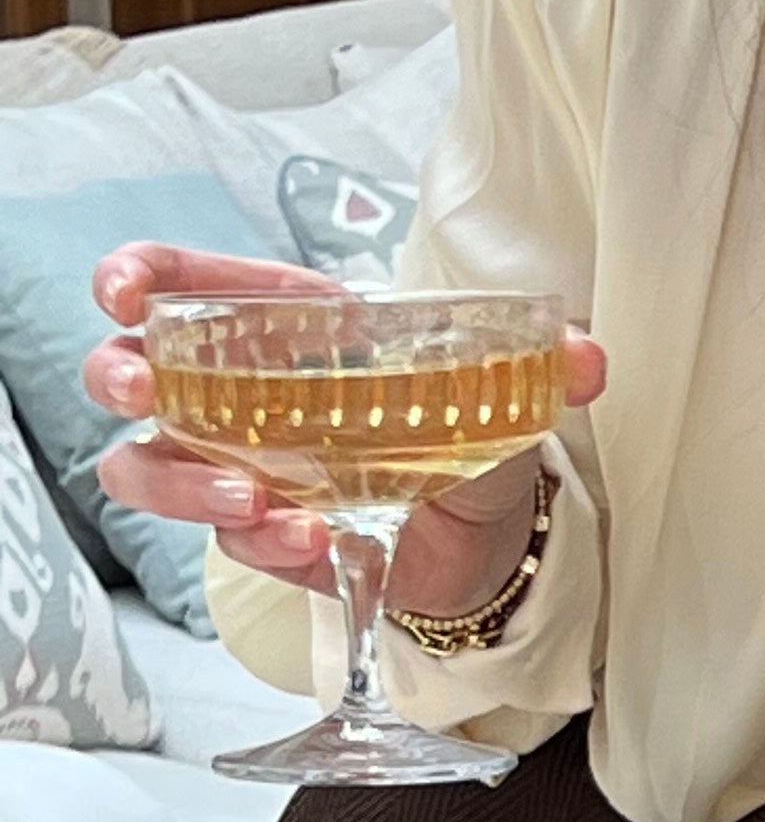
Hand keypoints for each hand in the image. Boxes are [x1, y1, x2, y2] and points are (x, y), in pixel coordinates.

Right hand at [82, 244, 605, 615]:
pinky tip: (308, 540)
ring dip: (182, 479)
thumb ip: (542, 363)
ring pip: (151, 465)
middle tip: (144, 390)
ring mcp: (241, 466)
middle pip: (135, 373)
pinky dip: (260, 542)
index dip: (141, 278)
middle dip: (121, 376)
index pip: (191, 287)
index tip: (123, 290)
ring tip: (247, 498)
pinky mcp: (261, 534)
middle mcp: (244, 395)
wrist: (490, 536)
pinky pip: (228, 539)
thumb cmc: (471, 436)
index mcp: (290, 330)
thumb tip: (585, 359)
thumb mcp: (506, 388)